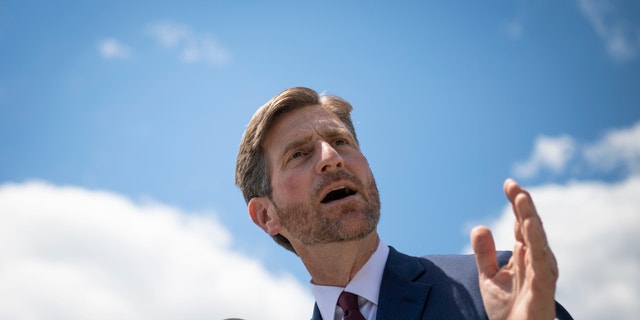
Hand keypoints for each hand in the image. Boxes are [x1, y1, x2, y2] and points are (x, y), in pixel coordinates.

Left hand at [471, 179, 557, 319]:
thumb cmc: (508, 309)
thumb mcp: (488, 277)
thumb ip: (483, 253)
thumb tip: (479, 226)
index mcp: (524, 254)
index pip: (521, 223)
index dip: (516, 203)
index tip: (508, 183)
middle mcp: (536, 259)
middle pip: (531, 226)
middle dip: (523, 205)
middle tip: (514, 185)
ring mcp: (541, 271)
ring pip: (538, 239)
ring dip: (530, 217)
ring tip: (522, 197)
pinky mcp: (543, 285)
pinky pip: (541, 260)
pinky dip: (536, 242)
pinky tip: (529, 225)